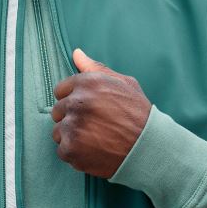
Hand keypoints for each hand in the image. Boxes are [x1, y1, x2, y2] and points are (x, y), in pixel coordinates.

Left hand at [50, 48, 151, 177]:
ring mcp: (73, 126)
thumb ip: (96, 68)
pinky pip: (62, 151)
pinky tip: (93, 151)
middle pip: (57, 112)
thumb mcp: (124, 84)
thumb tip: (76, 53)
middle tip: (94, 126)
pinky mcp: (71, 149)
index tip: (88, 110)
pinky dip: (75, 154)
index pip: (60, 90)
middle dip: (72, 119)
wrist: (149, 148)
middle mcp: (78, 102)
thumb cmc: (138, 114)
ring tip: (95, 140)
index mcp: (88, 83)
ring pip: (58, 132)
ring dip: (72, 137)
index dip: (73, 101)